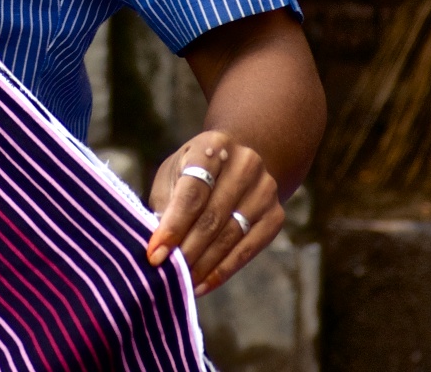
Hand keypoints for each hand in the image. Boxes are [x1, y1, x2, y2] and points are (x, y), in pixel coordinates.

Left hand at [146, 129, 282, 295]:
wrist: (238, 160)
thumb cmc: (194, 170)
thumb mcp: (174, 173)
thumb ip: (166, 203)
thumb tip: (157, 245)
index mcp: (213, 146)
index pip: (192, 193)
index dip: (173, 226)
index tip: (154, 254)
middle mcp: (245, 164)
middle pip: (212, 217)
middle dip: (186, 250)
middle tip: (165, 274)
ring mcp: (265, 190)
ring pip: (230, 236)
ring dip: (202, 264)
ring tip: (180, 283)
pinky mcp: (275, 216)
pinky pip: (248, 249)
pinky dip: (223, 270)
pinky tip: (202, 284)